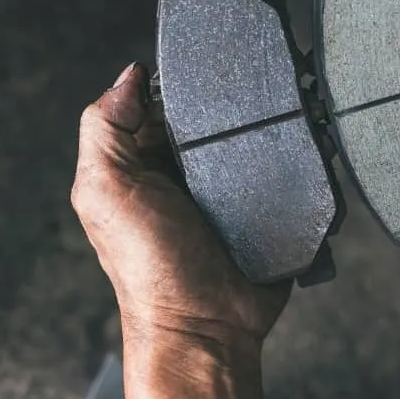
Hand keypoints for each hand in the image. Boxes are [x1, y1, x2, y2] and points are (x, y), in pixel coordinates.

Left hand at [71, 63, 288, 345]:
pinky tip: (293, 152)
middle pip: (209, 116)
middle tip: (244, 104)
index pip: (156, 102)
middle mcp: (181, 173)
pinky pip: (284, 170)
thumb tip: (130, 74)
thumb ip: (106, 128)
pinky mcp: (266, 205)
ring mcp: (227, 189)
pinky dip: (290, 160)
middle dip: (226, 106)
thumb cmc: (153, 270)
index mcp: (139, 162)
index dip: (175, 84)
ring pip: (251, 139)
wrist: (211, 324)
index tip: (199, 74)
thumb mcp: (107, 190)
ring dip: (265, 132)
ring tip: (274, 126)